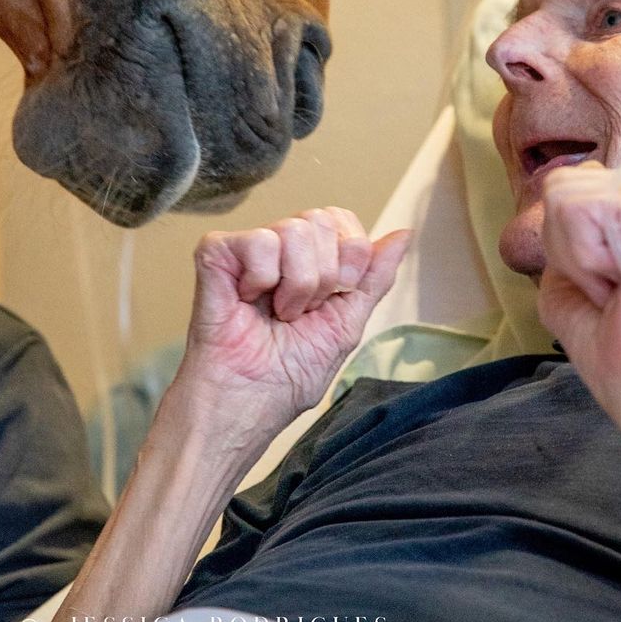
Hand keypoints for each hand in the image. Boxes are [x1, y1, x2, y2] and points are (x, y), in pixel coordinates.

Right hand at [177, 207, 408, 436]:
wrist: (247, 403)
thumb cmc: (287, 374)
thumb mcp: (345, 324)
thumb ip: (374, 277)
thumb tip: (404, 234)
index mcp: (311, 257)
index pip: (342, 219)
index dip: (348, 259)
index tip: (330, 301)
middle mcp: (280, 244)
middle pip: (322, 220)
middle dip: (322, 278)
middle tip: (298, 312)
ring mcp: (247, 246)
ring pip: (294, 230)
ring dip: (294, 287)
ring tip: (275, 313)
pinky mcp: (216, 251)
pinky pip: (260, 241)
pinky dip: (261, 281)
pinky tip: (247, 301)